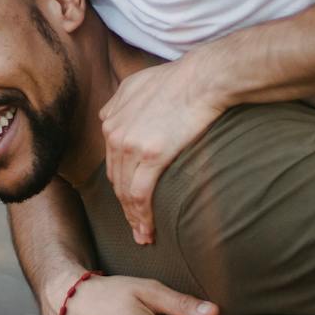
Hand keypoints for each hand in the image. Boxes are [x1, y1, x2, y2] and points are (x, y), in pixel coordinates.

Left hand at [98, 59, 224, 244]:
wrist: (203, 78)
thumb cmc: (180, 79)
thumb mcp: (137, 83)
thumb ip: (119, 102)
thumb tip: (110, 115)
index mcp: (111, 118)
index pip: (112, 160)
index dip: (120, 183)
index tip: (128, 200)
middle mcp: (114, 132)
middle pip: (116, 179)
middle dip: (123, 206)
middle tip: (134, 226)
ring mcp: (130, 144)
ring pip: (125, 191)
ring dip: (133, 217)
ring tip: (142, 235)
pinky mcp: (150, 156)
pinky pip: (140, 194)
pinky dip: (141, 216)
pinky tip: (147, 231)